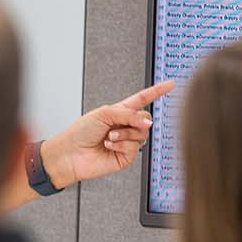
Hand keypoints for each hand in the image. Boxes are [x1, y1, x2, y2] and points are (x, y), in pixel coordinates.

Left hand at [41, 81, 174, 187]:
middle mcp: (124, 126)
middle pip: (146, 119)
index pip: (142, 99)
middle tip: (117, 125)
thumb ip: (128, 114)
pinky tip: (108, 146)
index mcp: (119, 112)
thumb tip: (148, 123)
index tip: (170, 85)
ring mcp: (126, 142)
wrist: (70, 154)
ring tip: (108, 137)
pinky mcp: (126, 156)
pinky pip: (135, 147)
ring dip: (123, 134)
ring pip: (142, 134)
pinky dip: (121, 145)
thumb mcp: (104, 113)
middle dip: (133, 120)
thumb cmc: (79, 132)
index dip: (156, 91)